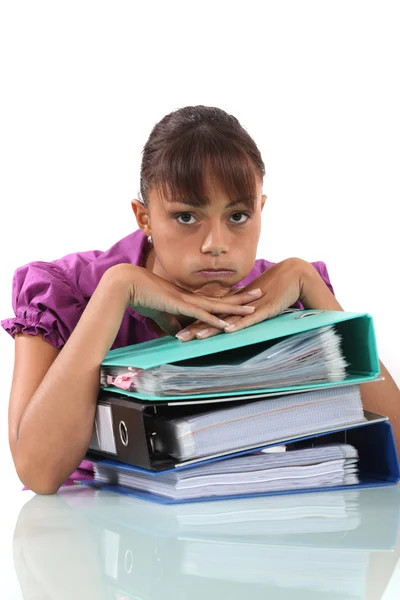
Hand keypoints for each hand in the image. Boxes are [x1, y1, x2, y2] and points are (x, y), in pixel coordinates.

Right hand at [117, 264, 262, 335]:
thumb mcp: (161, 313)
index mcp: (189, 297)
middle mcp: (192, 297)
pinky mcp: (181, 306)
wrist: (128, 285)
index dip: (230, 297)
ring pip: (219, 305)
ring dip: (237, 307)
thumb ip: (171, 324)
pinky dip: (217, 320)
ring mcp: (188, 300)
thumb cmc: (142, 297)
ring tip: (256, 307)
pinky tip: (230, 325)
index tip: (245, 296)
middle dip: (243, 297)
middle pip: (223, 297)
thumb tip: (179, 335)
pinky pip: (203, 314)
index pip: (214, 298)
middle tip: (262, 293)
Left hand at [175, 258, 318, 340]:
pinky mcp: (265, 310)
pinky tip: (226, 330)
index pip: (211, 315)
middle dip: (195, 328)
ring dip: (211, 327)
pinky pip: (249, 319)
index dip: (195, 323)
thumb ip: (242, 311)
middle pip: (213, 317)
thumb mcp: (254, 303)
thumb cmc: (276, 289)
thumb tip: (230, 321)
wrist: (294, 275)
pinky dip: (238, 324)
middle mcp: (238, 305)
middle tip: (179, 338)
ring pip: (227, 319)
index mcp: (234, 304)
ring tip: (196, 337)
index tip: (180, 332)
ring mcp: (250, 307)